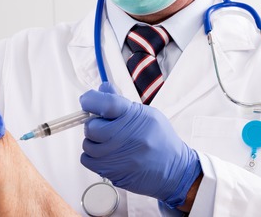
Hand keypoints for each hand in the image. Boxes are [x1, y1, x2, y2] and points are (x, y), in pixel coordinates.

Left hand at [79, 82, 200, 208]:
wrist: (174, 170)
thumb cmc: (160, 140)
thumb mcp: (147, 114)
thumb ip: (121, 101)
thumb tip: (102, 89)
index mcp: (134, 117)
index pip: (105, 103)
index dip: (90, 100)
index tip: (87, 101)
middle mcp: (125, 136)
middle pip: (91, 126)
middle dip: (93, 124)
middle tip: (103, 126)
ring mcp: (118, 156)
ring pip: (87, 144)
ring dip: (93, 142)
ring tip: (108, 142)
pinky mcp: (112, 172)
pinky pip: (86, 160)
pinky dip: (92, 157)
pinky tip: (106, 154)